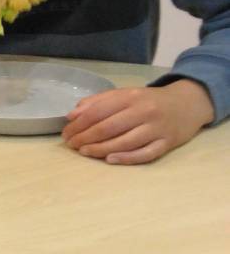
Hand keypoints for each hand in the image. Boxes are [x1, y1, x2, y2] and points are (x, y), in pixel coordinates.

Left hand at [62, 80, 213, 164]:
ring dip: (100, 149)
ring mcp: (157, 128)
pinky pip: (145, 154)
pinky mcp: (167, 143)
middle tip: (71, 145)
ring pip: (124, 142)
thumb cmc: (148, 101)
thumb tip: (71, 115)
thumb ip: (97, 102)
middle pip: (108, 127)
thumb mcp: (124, 94)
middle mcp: (144, 111)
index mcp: (131, 97)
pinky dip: (126, 158)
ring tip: (84, 152)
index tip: (66, 133)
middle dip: (85, 137)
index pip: (98, 111)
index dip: (78, 124)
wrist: (187, 104)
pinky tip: (109, 159)